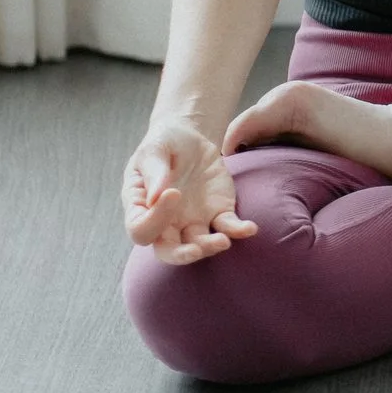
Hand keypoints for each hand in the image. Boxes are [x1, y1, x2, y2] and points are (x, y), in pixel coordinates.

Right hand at [123, 118, 258, 264]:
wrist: (190, 137)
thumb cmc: (164, 144)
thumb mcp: (153, 150)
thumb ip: (154, 172)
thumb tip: (156, 197)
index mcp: (141, 208)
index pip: (141, 230)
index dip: (155, 220)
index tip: (173, 193)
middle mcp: (166, 221)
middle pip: (168, 251)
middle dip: (182, 255)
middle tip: (196, 250)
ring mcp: (193, 220)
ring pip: (200, 244)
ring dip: (211, 246)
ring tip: (224, 240)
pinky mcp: (218, 212)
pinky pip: (228, 226)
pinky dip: (239, 230)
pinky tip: (250, 228)